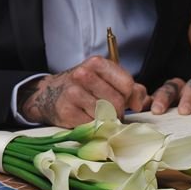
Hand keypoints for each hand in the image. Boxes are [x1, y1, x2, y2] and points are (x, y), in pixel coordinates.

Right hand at [20, 58, 143, 126]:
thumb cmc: (84, 87)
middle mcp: (83, 74)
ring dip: (105, 119)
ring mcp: (73, 92)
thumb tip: (141, 104)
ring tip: (98, 115)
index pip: (127, 84)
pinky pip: (91, 125)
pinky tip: (86, 118)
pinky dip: (93, 126)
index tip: (125, 101)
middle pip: (117, 102)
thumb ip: (132, 89)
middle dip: (118, 111)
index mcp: (97, 63)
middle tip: (110, 112)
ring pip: (105, 114)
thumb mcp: (107, 80)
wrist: (49, 95)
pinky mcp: (66, 111)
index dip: (130, 97)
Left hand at [142, 77, 190, 115]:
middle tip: (183, 111)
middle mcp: (189, 91)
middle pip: (190, 87)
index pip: (169, 89)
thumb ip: (148, 106)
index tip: (157, 110)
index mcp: (173, 90)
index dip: (163, 98)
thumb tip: (139, 105)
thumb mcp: (156, 109)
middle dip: (186, 98)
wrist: (180, 121)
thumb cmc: (167, 114)